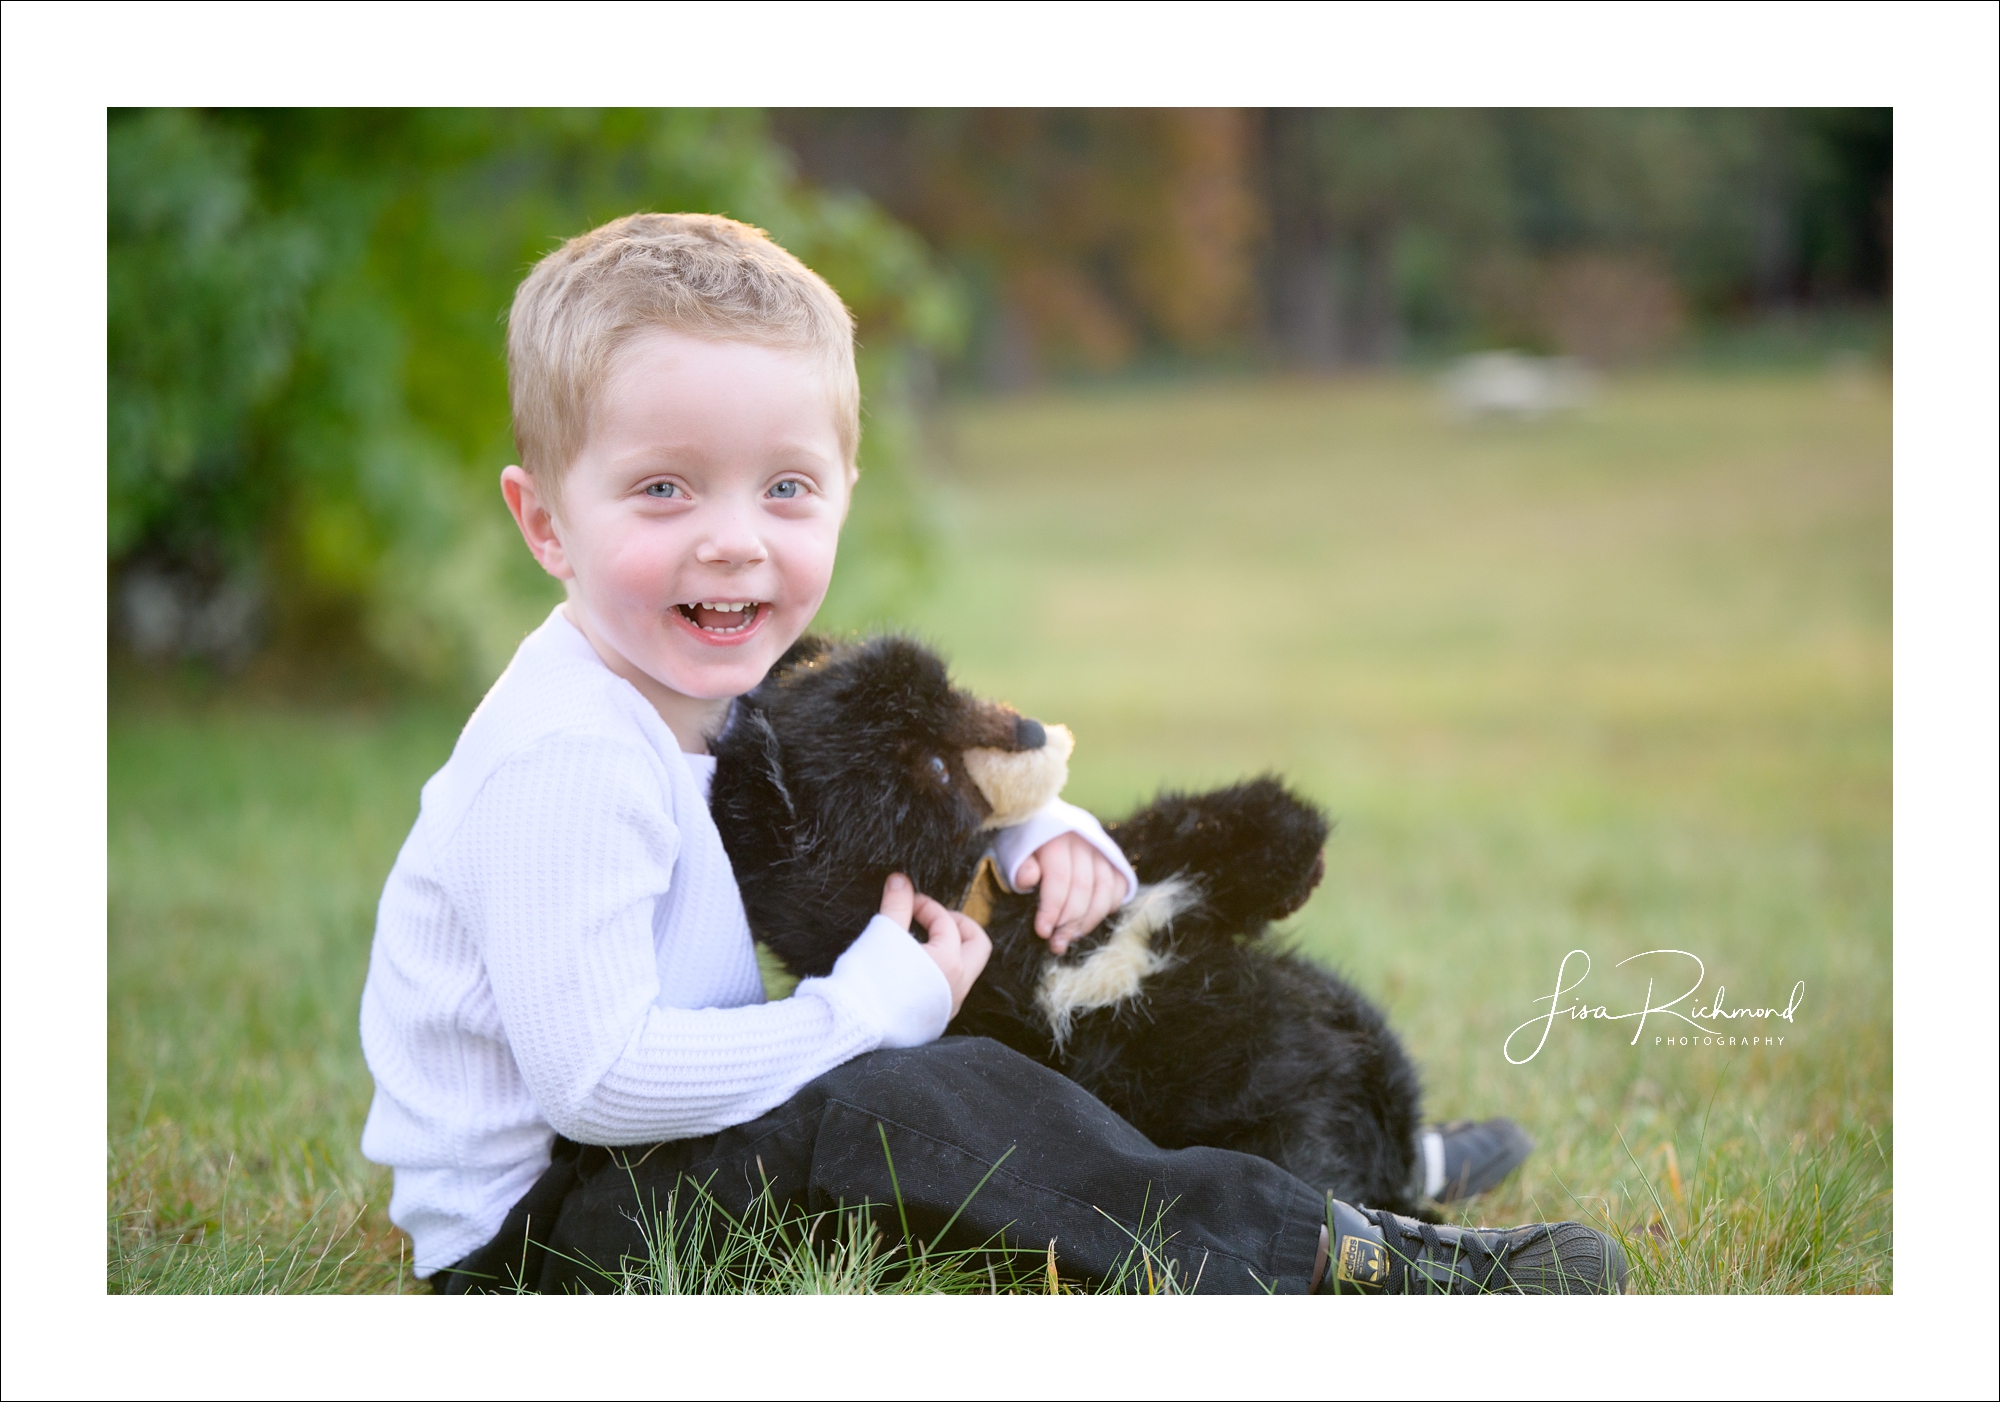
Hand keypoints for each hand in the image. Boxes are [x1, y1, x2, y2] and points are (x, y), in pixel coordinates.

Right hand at [879, 873, 990, 1017]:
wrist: (853, 1023)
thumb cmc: (869, 977)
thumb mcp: (883, 933)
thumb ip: (897, 904)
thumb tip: (900, 879)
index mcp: (949, 962)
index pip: (946, 921)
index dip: (926, 905)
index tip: (906, 901)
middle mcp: (957, 986)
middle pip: (977, 944)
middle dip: (959, 925)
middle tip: (934, 918)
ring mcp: (948, 1007)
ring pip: (965, 970)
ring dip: (950, 949)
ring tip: (923, 940)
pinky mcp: (934, 1021)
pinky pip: (949, 990)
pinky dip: (940, 972)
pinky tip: (915, 968)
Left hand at [1012, 832, 1124, 956]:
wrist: (1043, 822)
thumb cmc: (1025, 843)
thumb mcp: (1013, 850)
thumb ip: (1020, 866)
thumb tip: (1027, 880)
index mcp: (1056, 836)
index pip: (1059, 877)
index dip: (1052, 908)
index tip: (1043, 932)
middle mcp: (1083, 839)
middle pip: (1083, 887)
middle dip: (1070, 921)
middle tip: (1057, 942)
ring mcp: (1101, 848)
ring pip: (1104, 889)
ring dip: (1089, 919)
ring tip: (1072, 936)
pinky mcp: (1113, 857)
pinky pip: (1118, 885)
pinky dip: (1108, 906)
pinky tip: (1091, 920)